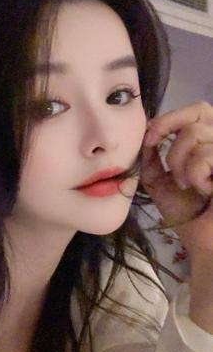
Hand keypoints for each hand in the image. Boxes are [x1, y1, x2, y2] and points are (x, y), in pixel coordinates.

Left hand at [140, 101, 212, 259]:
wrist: (203, 242)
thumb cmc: (186, 211)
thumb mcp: (159, 179)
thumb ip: (151, 155)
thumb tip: (144, 131)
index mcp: (210, 140)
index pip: (197, 109)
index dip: (171, 118)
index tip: (150, 138)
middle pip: (198, 114)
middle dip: (172, 137)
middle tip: (169, 166)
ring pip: (197, 136)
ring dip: (181, 163)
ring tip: (188, 185)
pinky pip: (206, 156)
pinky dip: (197, 175)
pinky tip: (206, 190)